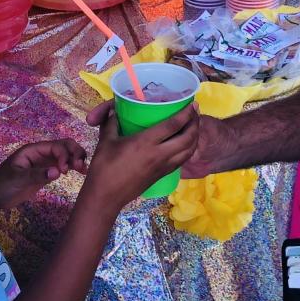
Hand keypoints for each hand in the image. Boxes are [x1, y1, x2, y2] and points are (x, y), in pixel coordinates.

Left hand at [0, 139, 87, 216]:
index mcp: (33, 150)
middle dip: (74, 153)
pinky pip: (62, 167)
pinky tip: (80, 173)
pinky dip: (72, 168)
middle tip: (81, 167)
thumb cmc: (1, 185)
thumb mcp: (17, 179)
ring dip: (76, 159)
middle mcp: (41, 154)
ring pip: (65, 156)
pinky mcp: (46, 174)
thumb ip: (37, 174)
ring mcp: (44, 164)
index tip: (65, 170)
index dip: (64, 155)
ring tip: (83, 170)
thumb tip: (58, 172)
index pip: (55, 147)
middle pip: (63, 146)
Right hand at [86, 101, 233, 178]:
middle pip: (187, 138)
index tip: (193, 104)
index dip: (186, 113)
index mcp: (146, 143)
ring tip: (194, 127)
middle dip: (195, 124)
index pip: (173, 125)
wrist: (106, 196)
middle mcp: (159, 154)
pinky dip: (188, 150)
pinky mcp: (162, 175)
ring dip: (194, 138)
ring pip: (188, 151)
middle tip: (196, 113)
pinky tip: (185, 145)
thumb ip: (111, 122)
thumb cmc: (104, 168)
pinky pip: (182, 160)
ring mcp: (163, 166)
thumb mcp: (106, 142)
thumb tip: (112, 108)